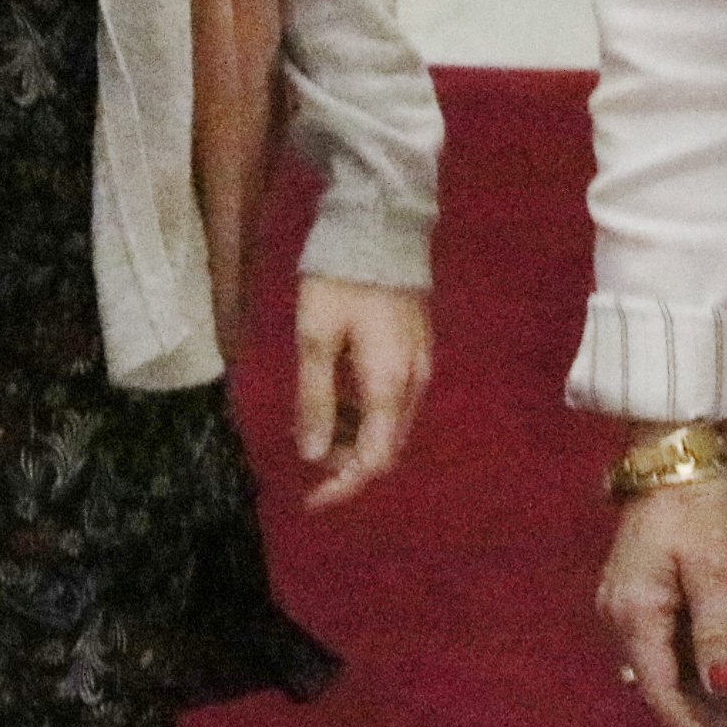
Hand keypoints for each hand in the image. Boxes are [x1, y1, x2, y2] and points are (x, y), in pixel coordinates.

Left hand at [293, 272, 430, 509]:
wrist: (380, 226)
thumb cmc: (341, 281)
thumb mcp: (316, 337)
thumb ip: (316, 399)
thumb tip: (314, 455)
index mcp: (390, 385)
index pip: (373, 459)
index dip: (342, 486)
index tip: (309, 500)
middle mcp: (414, 384)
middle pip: (387, 448)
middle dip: (347, 465)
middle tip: (306, 460)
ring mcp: (420, 368)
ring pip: (391, 427)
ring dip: (356, 440)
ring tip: (315, 429)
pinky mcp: (416, 352)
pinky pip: (394, 403)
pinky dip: (365, 417)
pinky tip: (337, 403)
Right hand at [596, 454, 726, 726]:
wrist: (671, 453)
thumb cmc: (694, 505)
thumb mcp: (713, 570)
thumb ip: (718, 634)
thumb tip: (725, 691)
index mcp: (634, 613)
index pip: (660, 691)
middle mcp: (620, 616)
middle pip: (661, 685)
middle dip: (705, 718)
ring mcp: (626, 605)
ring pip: (665, 668)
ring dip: (703, 696)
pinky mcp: (639, 593)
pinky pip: (666, 646)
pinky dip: (696, 668)